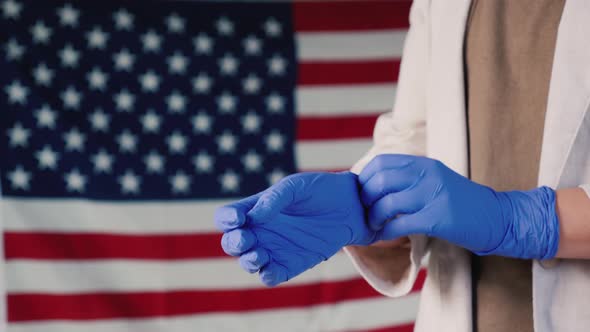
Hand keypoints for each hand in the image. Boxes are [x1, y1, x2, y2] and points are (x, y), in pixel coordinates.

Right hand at [215, 172, 376, 285]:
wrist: (352, 206)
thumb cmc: (321, 190)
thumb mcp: (296, 186)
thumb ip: (274, 199)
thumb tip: (253, 218)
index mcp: (255, 208)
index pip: (227, 217)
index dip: (226, 220)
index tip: (238, 218)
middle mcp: (261, 231)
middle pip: (232, 243)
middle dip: (234, 243)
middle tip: (247, 239)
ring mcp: (274, 249)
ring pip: (248, 263)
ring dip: (248, 261)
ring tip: (259, 255)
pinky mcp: (291, 264)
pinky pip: (270, 276)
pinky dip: (267, 276)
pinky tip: (272, 269)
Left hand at [359, 154, 559, 258]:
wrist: (497, 217)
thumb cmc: (461, 203)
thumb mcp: (435, 180)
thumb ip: (409, 179)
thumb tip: (374, 185)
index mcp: (424, 164)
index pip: (382, 162)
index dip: (364, 178)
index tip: (361, 194)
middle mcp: (427, 175)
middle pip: (380, 180)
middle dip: (365, 199)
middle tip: (365, 212)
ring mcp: (434, 195)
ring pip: (387, 203)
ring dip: (374, 218)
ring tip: (374, 226)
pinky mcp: (438, 218)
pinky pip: (401, 224)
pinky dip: (386, 232)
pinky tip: (384, 236)